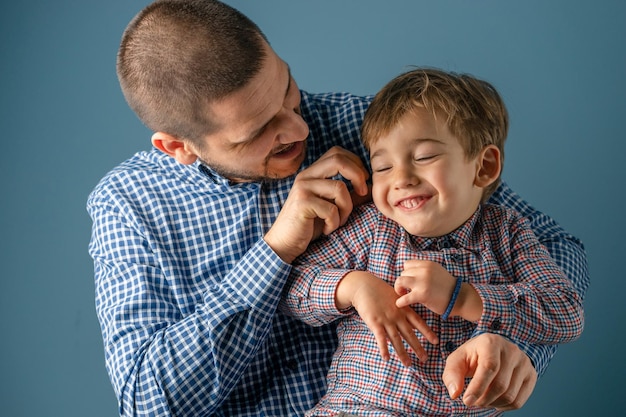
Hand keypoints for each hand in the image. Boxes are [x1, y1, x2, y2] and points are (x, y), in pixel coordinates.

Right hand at [264, 147, 368, 262]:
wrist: (285, 243)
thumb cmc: (310, 225)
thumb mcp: (333, 207)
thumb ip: (350, 196)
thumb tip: (372, 188)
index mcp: (312, 173)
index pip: (337, 152)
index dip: (356, 164)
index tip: (363, 182)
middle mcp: (306, 176)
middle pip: (338, 160)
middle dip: (358, 176)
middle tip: (362, 193)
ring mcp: (302, 188)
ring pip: (340, 188)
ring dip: (346, 209)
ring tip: (338, 221)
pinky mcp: (302, 203)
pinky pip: (331, 210)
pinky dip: (335, 223)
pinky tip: (328, 230)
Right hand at [338, 271, 437, 365]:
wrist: (364, 286)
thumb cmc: (379, 291)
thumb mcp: (395, 298)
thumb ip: (403, 311)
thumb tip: (412, 324)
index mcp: (403, 309)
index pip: (418, 322)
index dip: (427, 332)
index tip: (436, 341)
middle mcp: (397, 316)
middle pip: (409, 334)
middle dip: (418, 347)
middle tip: (425, 359)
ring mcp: (386, 320)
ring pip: (396, 339)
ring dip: (403, 353)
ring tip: (408, 364)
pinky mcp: (374, 323)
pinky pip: (380, 338)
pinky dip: (384, 348)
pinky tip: (386, 358)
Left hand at [394, 260, 456, 314]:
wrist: (459, 298)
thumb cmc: (446, 287)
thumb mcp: (436, 271)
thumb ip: (424, 270)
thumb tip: (408, 272)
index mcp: (427, 264)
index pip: (407, 264)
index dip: (406, 273)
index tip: (409, 281)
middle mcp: (424, 271)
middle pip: (403, 273)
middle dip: (403, 282)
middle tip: (405, 290)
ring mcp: (423, 282)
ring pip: (400, 281)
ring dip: (398, 288)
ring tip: (403, 294)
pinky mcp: (421, 295)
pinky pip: (404, 298)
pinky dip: (400, 302)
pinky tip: (401, 304)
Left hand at [442, 333, 537, 410]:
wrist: (492, 351)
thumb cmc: (472, 356)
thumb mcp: (457, 360)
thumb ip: (451, 374)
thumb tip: (455, 393)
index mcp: (491, 342)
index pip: (489, 367)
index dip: (478, 387)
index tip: (467, 401)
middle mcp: (511, 350)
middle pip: (500, 385)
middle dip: (483, 399)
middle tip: (472, 401)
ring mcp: (524, 362)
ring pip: (510, 396)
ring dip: (492, 404)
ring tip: (482, 399)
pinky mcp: (531, 375)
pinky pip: (519, 401)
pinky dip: (503, 407)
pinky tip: (494, 400)